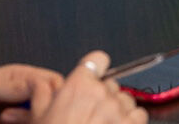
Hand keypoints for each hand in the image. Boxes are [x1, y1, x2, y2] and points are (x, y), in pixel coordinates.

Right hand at [23, 52, 147, 123]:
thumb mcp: (38, 116)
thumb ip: (42, 94)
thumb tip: (42, 84)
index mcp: (78, 86)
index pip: (97, 60)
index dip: (96, 69)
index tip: (93, 79)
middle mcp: (101, 93)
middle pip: (110, 84)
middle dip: (103, 97)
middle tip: (90, 115)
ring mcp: (118, 109)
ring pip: (126, 99)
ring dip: (118, 110)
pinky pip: (139, 114)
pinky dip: (131, 121)